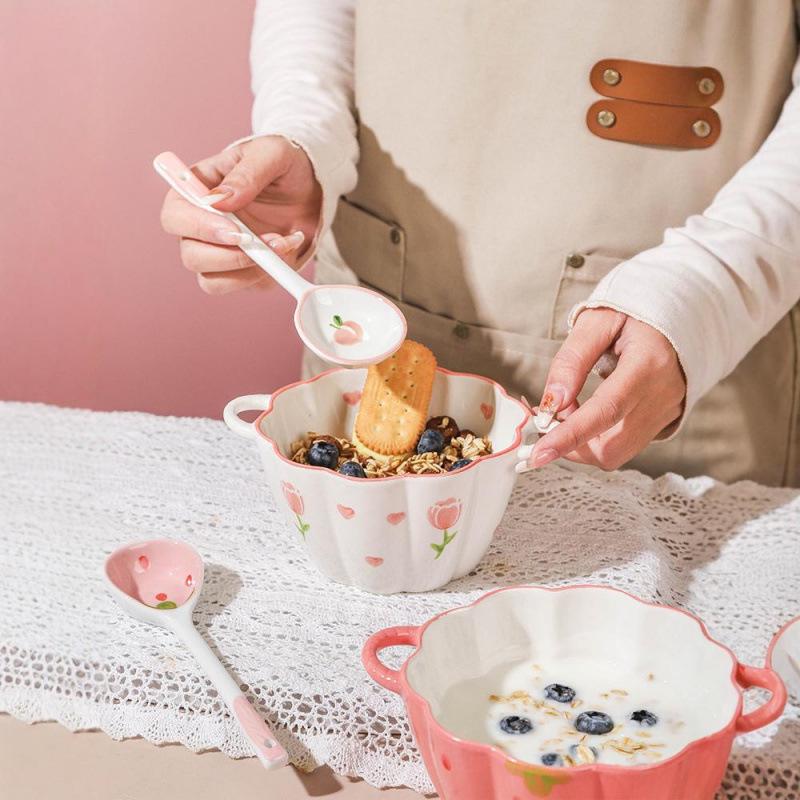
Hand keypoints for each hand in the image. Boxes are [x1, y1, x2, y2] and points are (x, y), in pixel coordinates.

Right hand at [159, 135, 321, 293]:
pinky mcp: (245, 273)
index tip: (234, 230)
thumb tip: (219, 201)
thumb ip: (246, 173)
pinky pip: (249, 286)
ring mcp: (221, 254)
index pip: (174, 217)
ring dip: (250, 270)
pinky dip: (272, 273)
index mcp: (196, 193)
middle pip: (191, 257)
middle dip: (230, 256)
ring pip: (213, 282)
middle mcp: (201, 228)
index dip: (198, 228)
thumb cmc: (283, 166)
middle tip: (265, 242)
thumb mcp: (272, 153)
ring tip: (283, 242)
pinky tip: (289, 245)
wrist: (311, 189)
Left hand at [527, 308, 685, 470]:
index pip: (606, 411)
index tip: (539, 454)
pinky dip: (598, 439)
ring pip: (617, 452)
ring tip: (566, 412)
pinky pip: (625, 444)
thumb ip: (572, 361)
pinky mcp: (664, 420)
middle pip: (611, 446)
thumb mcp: (597, 321)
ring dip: (582, 443)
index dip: (570, 437)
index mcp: (648, 364)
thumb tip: (551, 403)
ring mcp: (666, 411)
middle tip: (547, 418)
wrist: (683, 312)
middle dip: (571, 445)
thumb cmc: (635, 311)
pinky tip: (585, 415)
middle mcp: (662, 395)